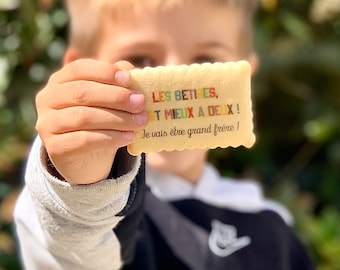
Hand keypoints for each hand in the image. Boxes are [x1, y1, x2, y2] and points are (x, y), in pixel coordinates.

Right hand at [35, 59, 146, 183]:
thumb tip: (130, 69)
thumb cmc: (98, 123)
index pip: (79, 69)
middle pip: (82, 92)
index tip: (129, 79)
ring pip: (84, 117)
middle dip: (116, 97)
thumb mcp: (106, 101)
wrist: (86, 159)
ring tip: (139, 122)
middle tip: (140, 103)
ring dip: (117, 119)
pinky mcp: (54, 147)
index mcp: (60, 80)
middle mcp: (48, 99)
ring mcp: (48, 124)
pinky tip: (128, 137)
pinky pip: (84, 140)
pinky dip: (111, 138)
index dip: (105, 72)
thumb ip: (115, 83)